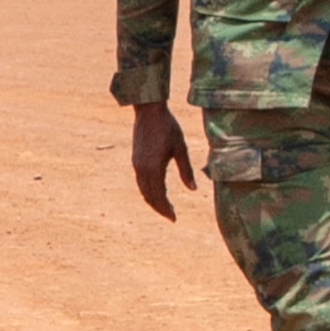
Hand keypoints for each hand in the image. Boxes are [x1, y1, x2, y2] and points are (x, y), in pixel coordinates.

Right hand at [132, 102, 196, 220]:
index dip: (166, 209)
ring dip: (153, 200)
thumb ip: (186, 170)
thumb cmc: (168, 127)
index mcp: (154, 168)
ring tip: (164, 207)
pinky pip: (140, 181)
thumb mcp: (181, 148)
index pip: (159, 195)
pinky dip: (148, 190)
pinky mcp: (136, 160)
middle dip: (160, 208)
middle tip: (171, 216)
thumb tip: (193, 189)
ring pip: (143, 190)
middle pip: (149, 196)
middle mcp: (142, 169)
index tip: (174, 218)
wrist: (149, 111)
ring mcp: (137, 164)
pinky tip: (157, 190)